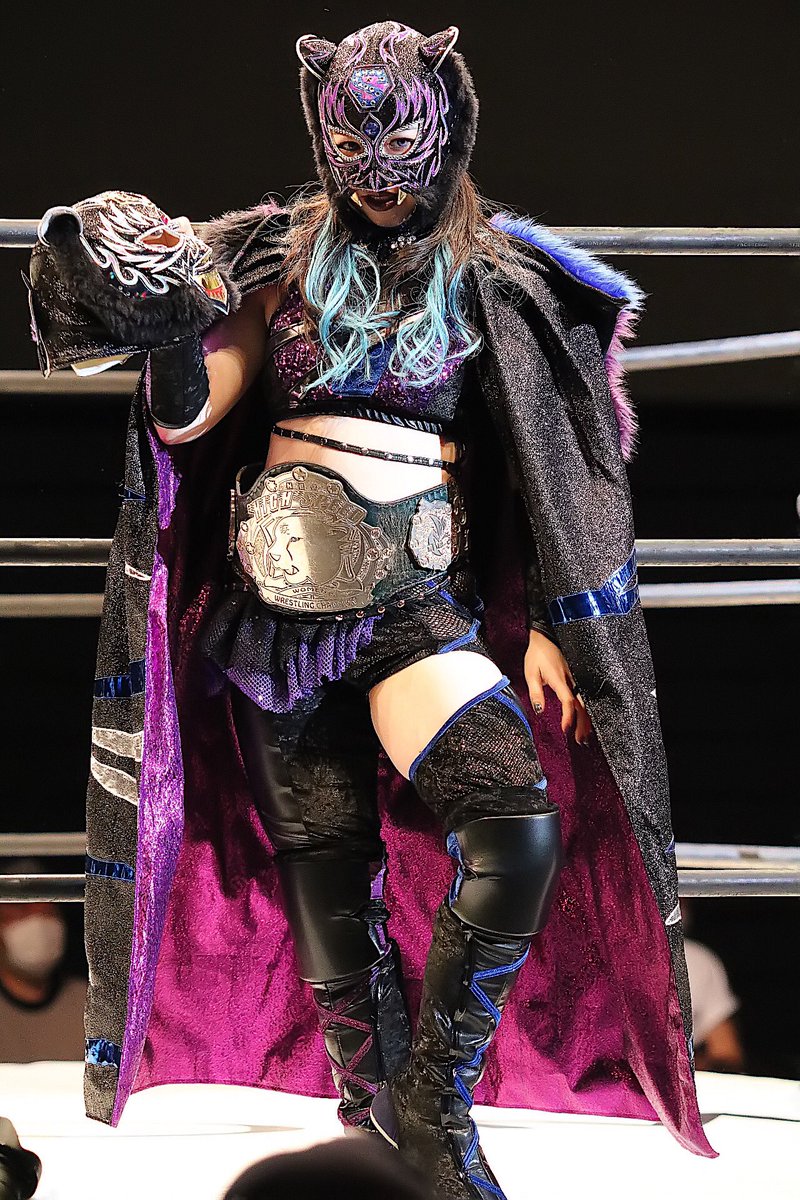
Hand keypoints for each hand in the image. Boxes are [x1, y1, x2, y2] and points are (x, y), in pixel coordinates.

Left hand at [524, 630, 591, 744]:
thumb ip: (536, 692)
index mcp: (560, 680)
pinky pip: (584, 696)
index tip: (566, 731)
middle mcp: (571, 680)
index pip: (568, 701)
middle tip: (580, 741)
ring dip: (586, 719)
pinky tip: (586, 719)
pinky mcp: (577, 678)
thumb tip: (539, 710)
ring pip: (585, 702)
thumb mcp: (531, 673)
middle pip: (581, 705)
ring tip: (585, 735)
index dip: (569, 717)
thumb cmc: (537, 654)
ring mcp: (576, 679)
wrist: (546, 636)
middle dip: (582, 724)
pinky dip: (586, 710)